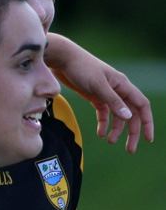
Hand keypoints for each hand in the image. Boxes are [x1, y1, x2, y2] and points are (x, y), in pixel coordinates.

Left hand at [46, 34, 153, 152]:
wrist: (62, 60)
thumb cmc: (81, 68)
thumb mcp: (97, 85)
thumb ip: (113, 101)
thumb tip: (129, 117)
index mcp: (123, 85)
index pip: (142, 105)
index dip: (147, 122)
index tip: (148, 139)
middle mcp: (117, 89)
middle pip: (131, 114)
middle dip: (132, 132)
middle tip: (129, 149)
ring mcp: (106, 93)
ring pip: (117, 115)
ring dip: (116, 130)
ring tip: (109, 141)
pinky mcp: (94, 96)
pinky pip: (104, 113)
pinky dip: (103, 124)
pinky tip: (100, 134)